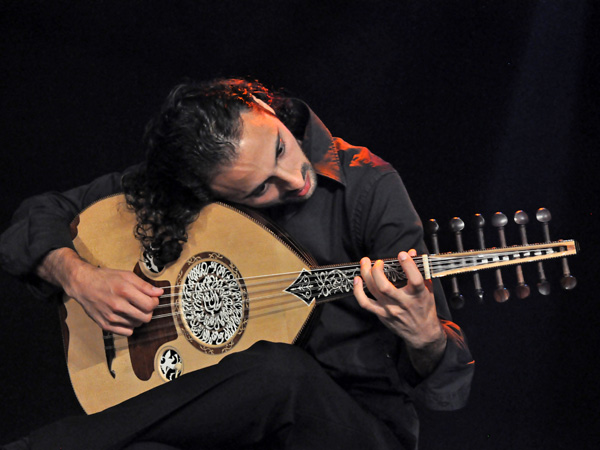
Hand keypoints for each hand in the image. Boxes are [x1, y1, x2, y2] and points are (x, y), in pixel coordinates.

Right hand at [38, 248, 162, 335]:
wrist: (83, 284)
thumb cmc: (105, 278)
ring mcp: (111, 317)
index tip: (152, 299)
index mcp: (124, 291)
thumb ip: (144, 285)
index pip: (150, 305)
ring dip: (139, 318)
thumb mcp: (126, 275)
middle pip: (146, 317)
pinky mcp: (105, 325)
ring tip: (132, 308)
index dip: (155, 302)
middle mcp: (117, 305)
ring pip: (137, 324)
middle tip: (143, 304)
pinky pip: (127, 332)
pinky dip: (130, 326)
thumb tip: (159, 293)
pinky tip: (126, 317)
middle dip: (148, 311)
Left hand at [353, 249, 446, 374]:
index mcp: (418, 295)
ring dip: (366, 274)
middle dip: (377, 271)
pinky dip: (358, 291)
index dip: (408, 265)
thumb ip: (419, 270)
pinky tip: (358, 280)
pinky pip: (365, 303)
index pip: (415, 279)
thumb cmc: (424, 307)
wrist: (422, 333)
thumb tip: (410, 252)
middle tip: (378, 261)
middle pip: (385, 286)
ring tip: (364, 262)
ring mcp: (390, 309)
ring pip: (374, 291)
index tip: (402, 254)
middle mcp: (403, 303)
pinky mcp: (381, 314)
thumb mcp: (427, 288)